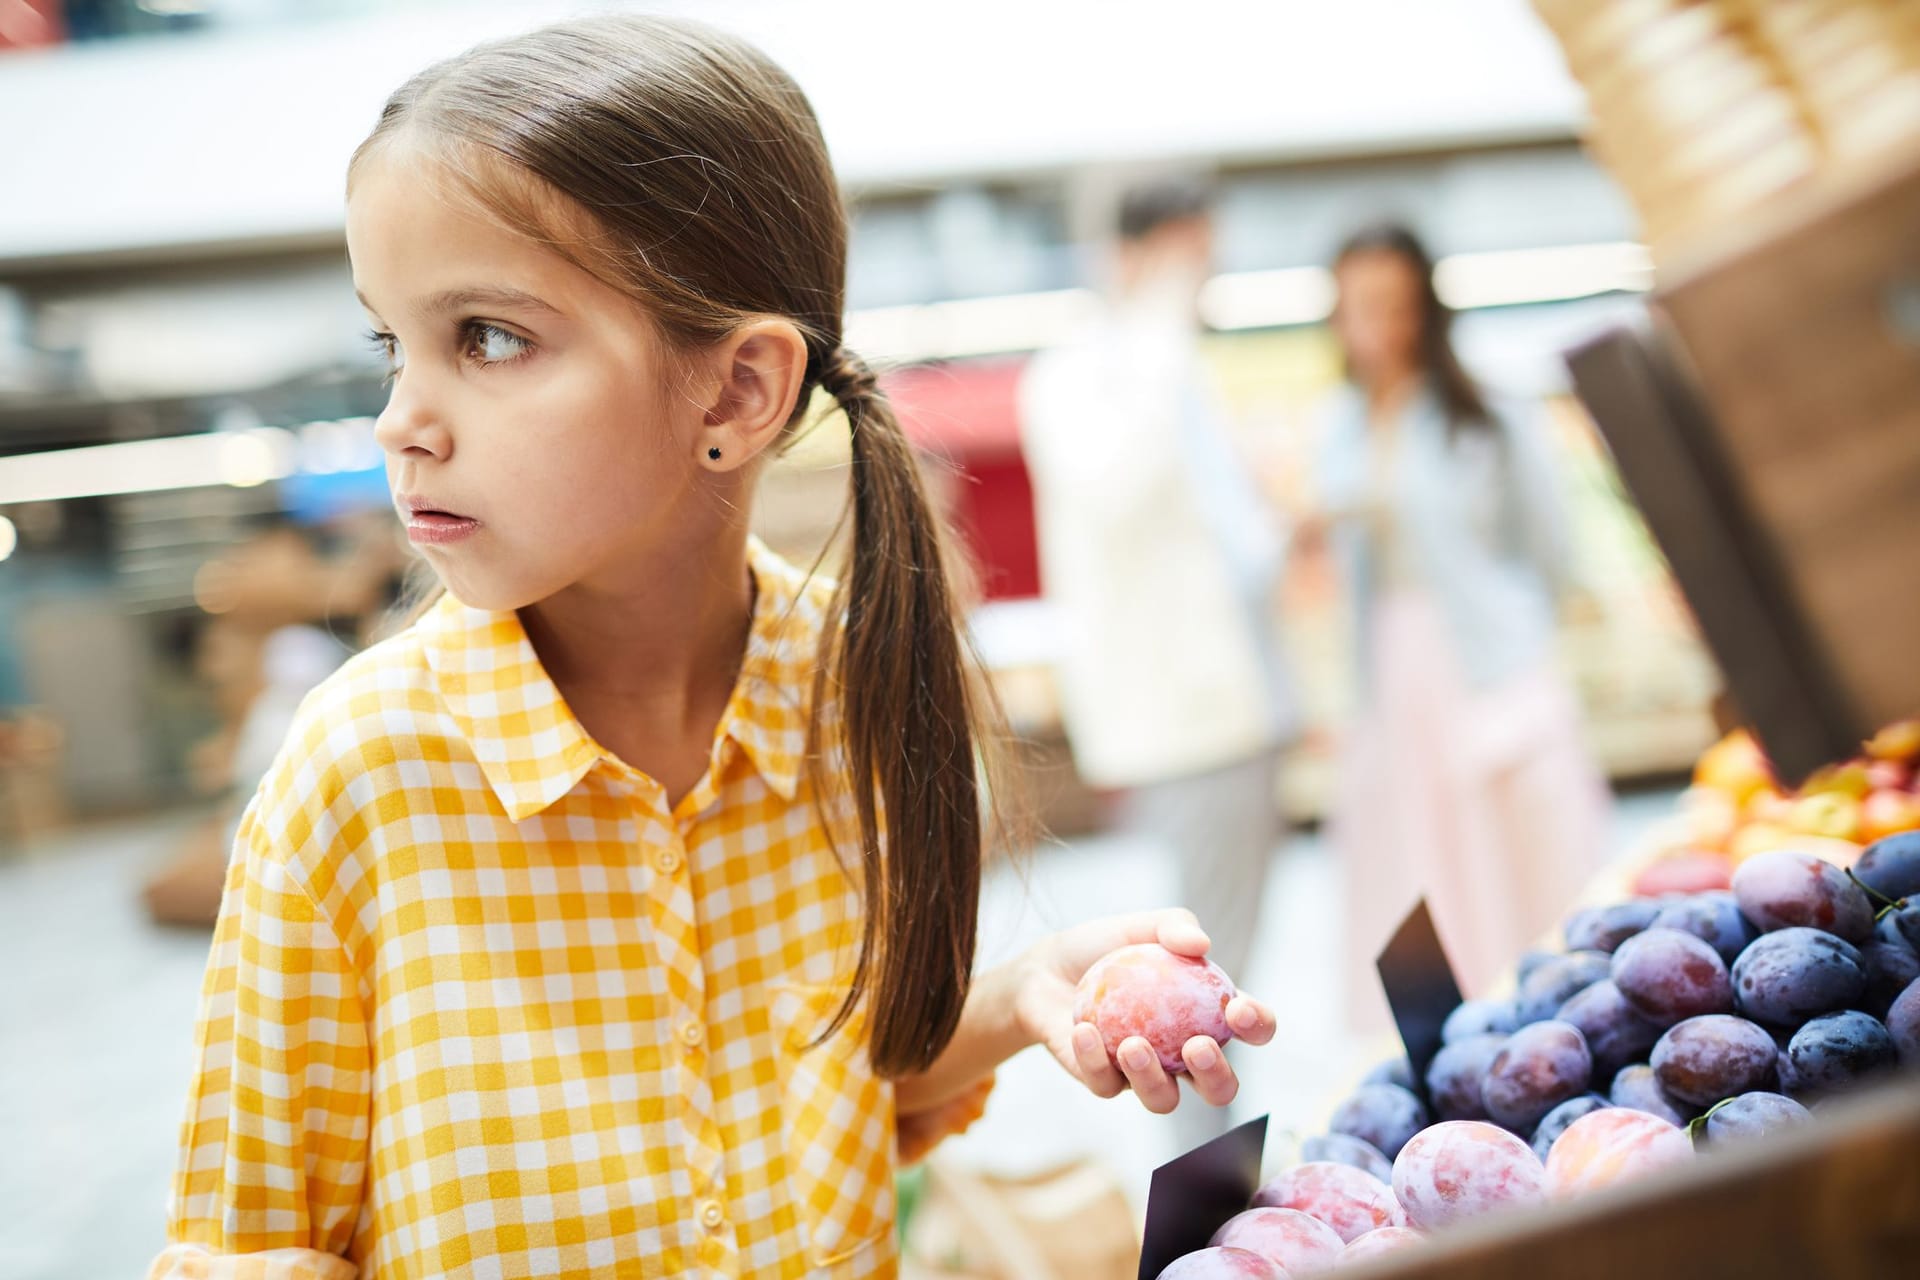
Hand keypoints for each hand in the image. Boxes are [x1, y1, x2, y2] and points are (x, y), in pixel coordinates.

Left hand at [1013, 909, 1275, 1114]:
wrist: (1046, 969)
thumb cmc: (1105, 947)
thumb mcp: (1140, 926)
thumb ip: (1174, 926)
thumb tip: (1200, 944)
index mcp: (1207, 1017)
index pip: (1252, 1029)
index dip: (1257, 1026)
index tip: (1238, 1009)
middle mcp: (1183, 1056)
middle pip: (1219, 1088)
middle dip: (1216, 1076)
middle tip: (1197, 1046)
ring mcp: (1144, 1075)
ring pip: (1163, 1101)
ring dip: (1153, 1078)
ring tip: (1133, 1044)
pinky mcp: (1102, 1082)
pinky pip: (1105, 1084)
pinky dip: (1095, 1059)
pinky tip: (1085, 1031)